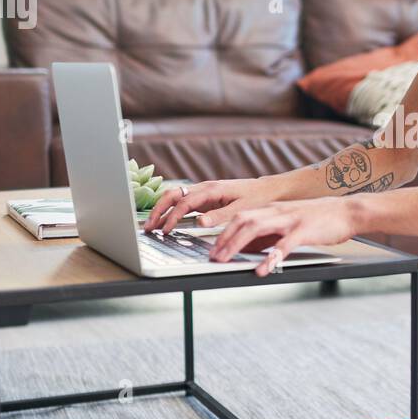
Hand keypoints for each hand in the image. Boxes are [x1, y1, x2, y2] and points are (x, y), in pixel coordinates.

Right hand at [143, 176, 283, 233]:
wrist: (269, 190)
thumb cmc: (257, 199)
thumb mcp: (241, 210)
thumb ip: (220, 216)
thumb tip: (200, 222)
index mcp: (212, 189)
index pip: (184, 202)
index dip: (172, 217)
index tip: (165, 230)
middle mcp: (205, 187)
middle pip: (173, 195)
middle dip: (158, 210)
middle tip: (148, 227)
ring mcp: (204, 191)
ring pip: (175, 196)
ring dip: (162, 209)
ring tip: (152, 225)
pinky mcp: (206, 196)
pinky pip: (183, 201)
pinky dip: (172, 209)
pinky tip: (166, 220)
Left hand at [210, 198, 359, 276]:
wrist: (348, 211)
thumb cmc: (319, 220)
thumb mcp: (288, 224)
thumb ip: (267, 235)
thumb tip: (245, 248)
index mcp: (273, 209)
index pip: (240, 217)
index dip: (223, 233)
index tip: (212, 249)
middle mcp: (278, 211)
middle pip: (243, 221)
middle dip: (224, 239)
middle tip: (213, 257)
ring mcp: (290, 219)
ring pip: (256, 228)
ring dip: (237, 245)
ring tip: (226, 261)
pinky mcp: (304, 230)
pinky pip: (284, 245)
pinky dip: (270, 258)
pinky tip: (262, 270)